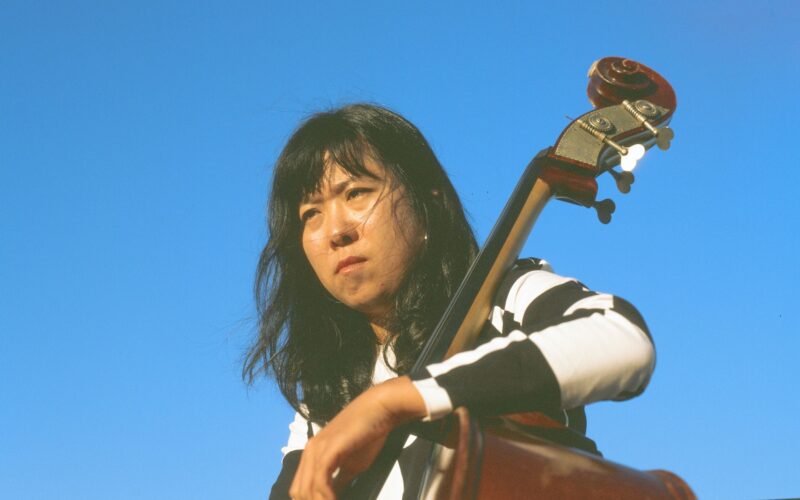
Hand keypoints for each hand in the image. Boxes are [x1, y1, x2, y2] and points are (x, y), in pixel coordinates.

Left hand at [289, 376, 426, 499]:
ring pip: (307, 489)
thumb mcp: (351, 465)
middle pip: (299, 492)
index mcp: (311, 456)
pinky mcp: (327, 450)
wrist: (378, 410)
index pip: (300, 488)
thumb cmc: (367, 435)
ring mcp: (316, 450)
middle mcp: (309, 453)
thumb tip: (332, 497)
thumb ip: (339, 481)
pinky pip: (320, 480)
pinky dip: (326, 497)